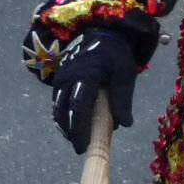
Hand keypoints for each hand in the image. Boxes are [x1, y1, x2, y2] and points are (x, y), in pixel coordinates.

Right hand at [51, 32, 139, 152]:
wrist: (103, 35)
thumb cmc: (116, 56)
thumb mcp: (125, 74)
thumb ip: (123, 99)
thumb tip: (124, 125)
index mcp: (85, 74)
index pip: (78, 108)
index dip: (80, 130)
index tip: (85, 147)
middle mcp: (68, 77)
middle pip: (63, 111)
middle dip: (71, 133)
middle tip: (81, 149)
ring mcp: (61, 78)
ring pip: (58, 109)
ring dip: (66, 126)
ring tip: (78, 140)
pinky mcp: (59, 81)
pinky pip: (58, 103)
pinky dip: (63, 117)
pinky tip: (73, 128)